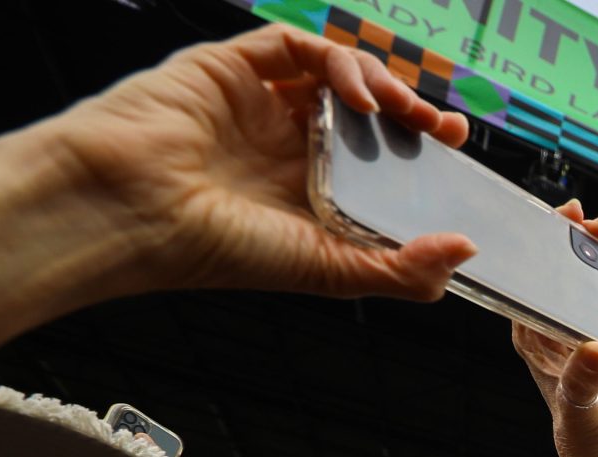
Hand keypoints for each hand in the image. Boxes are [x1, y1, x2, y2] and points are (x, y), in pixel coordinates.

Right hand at [52, 25, 478, 299]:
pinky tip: (358, 92)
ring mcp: (258, 103)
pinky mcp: (231, 67)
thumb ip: (399, 269)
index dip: (418, 149)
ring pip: (335, 73)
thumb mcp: (326, 270)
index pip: (375, 162)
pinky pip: (294, 45)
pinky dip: (336, 60)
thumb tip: (464, 253)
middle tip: (445, 127)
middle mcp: (282, 146)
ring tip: (404, 111)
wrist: (133, 214)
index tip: (455, 148)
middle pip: (363, 113)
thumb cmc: (214, 248)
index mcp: (303, 193)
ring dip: (381, 83)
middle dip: (412, 113)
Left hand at [512, 206, 597, 456]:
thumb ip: (585, 381)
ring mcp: (591, 348)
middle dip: (584, 248)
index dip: (545, 247)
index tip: (562, 218)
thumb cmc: (585, 448)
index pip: (535, 284)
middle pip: (567, 280)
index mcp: (539, 346)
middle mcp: (561, 341)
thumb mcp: (580, 412)